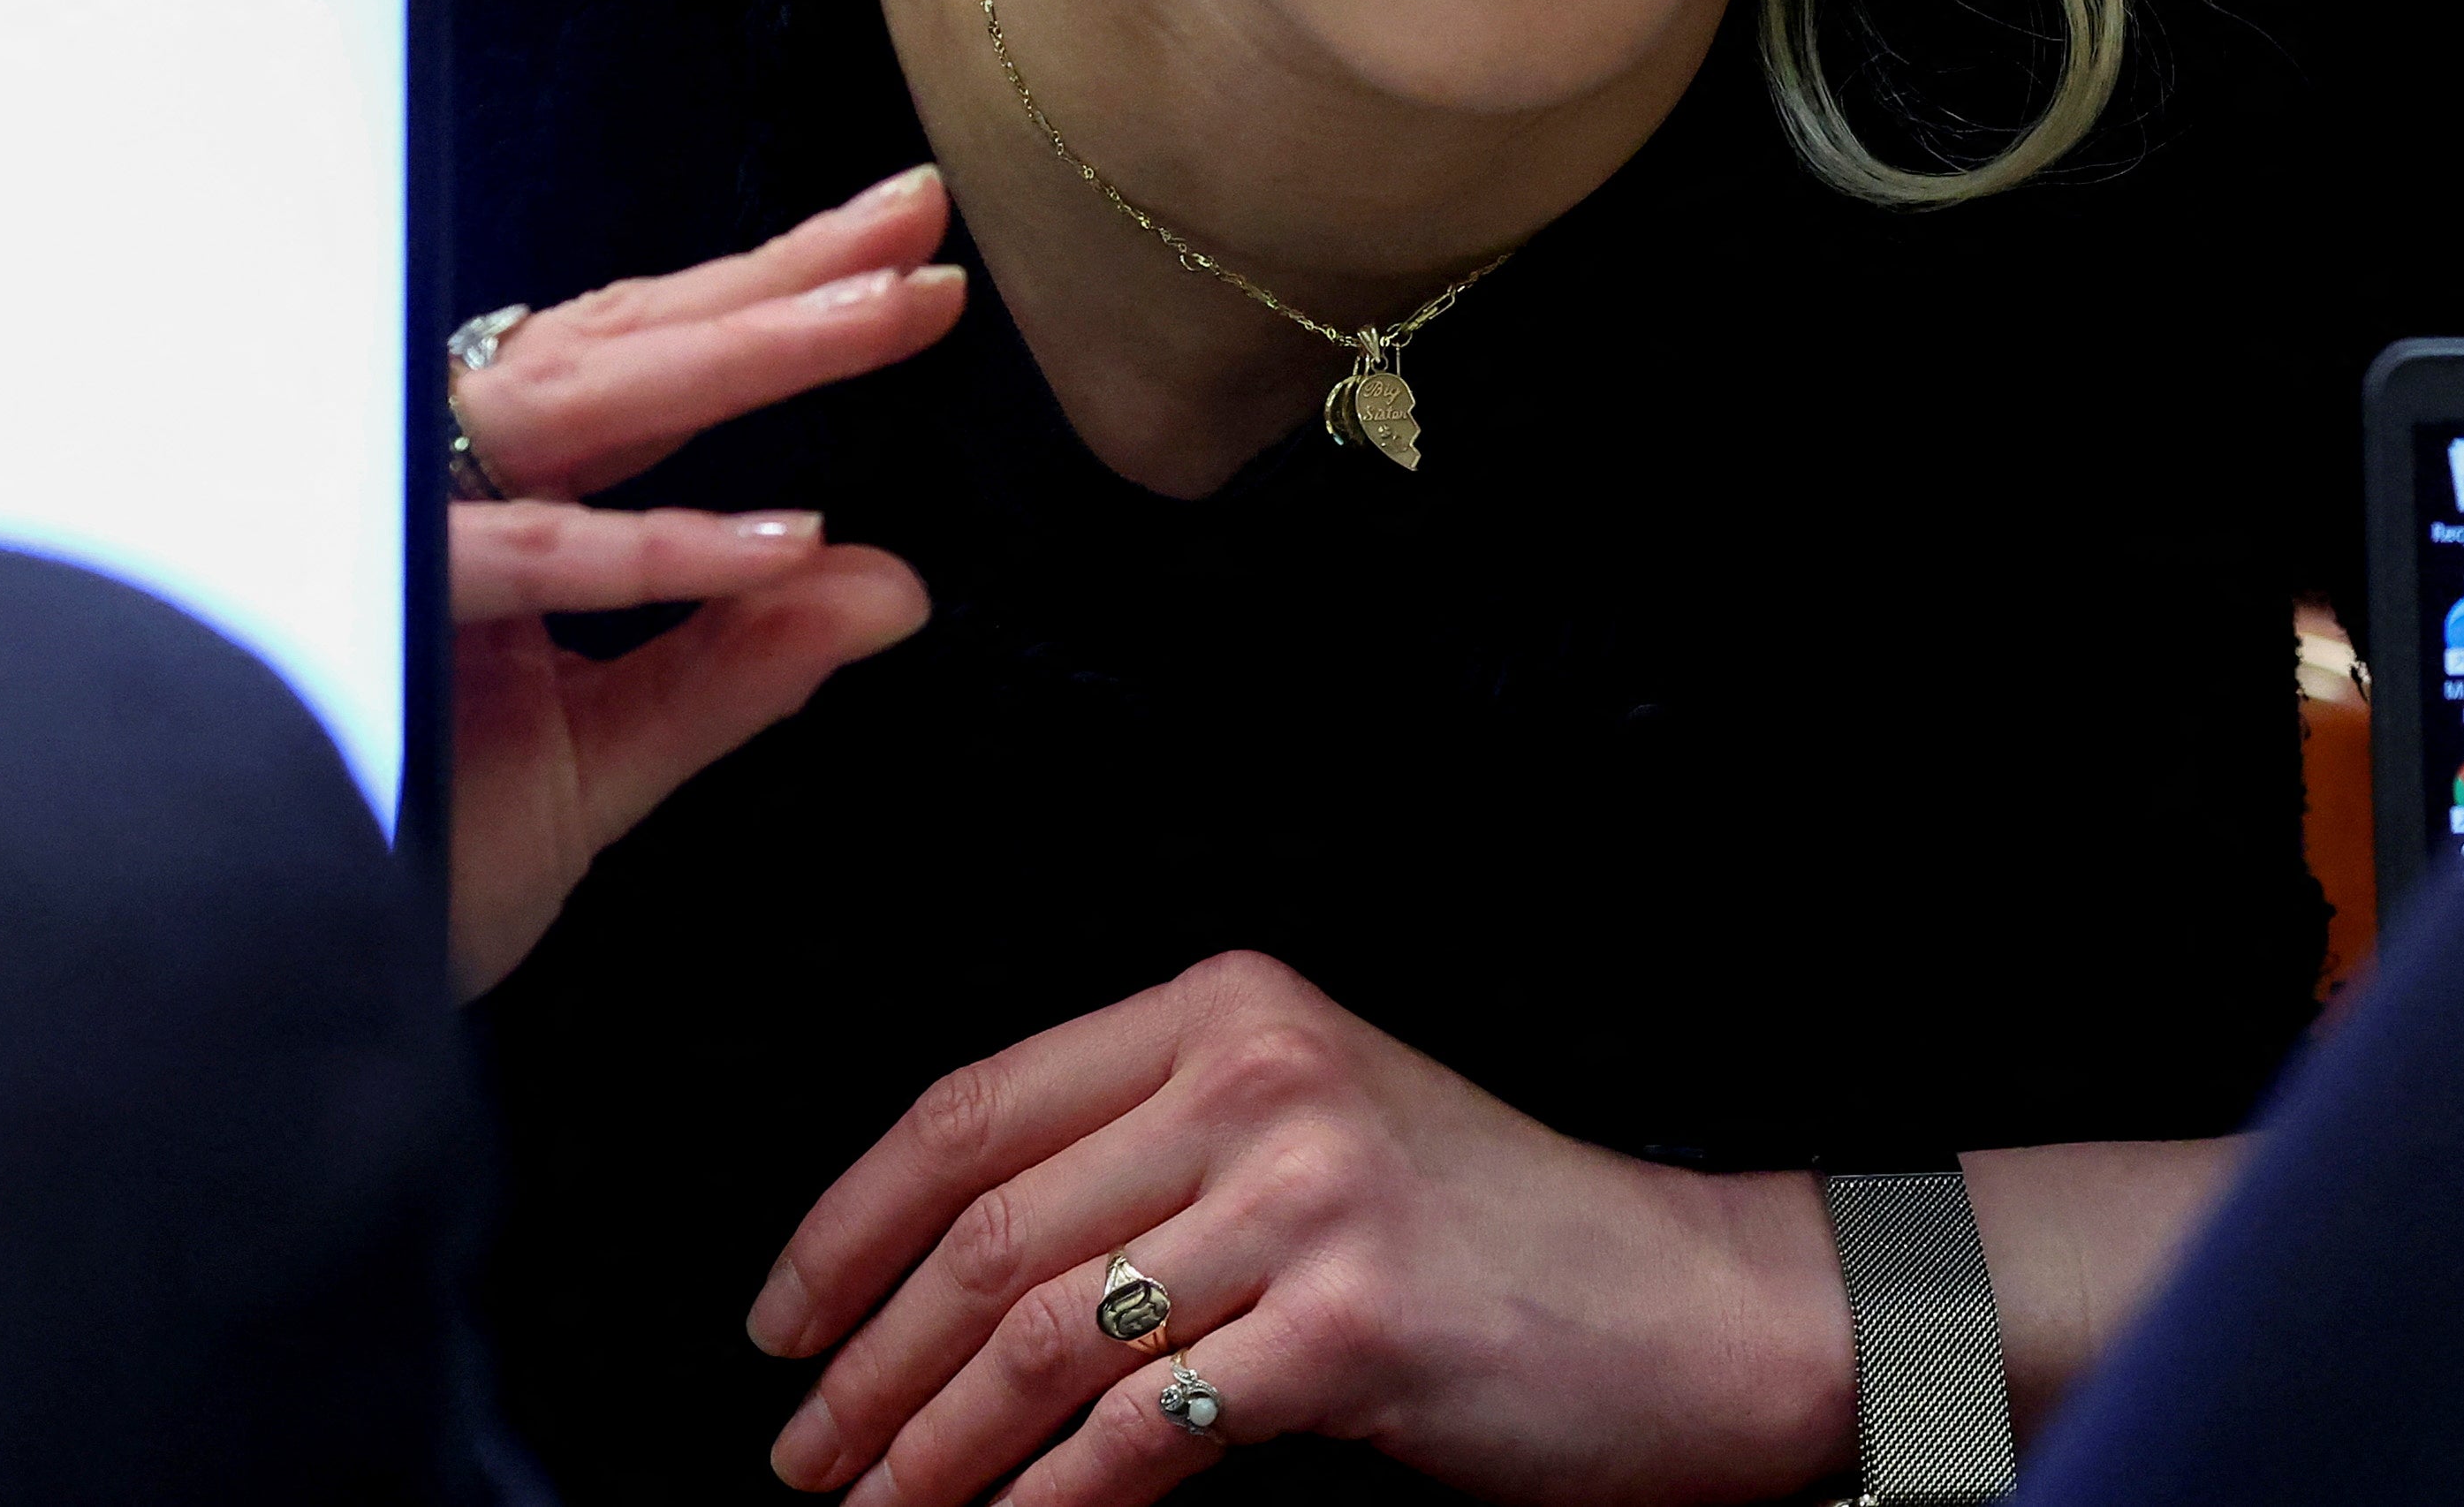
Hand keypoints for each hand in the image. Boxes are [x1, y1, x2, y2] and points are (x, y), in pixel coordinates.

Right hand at [444, 166, 964, 997]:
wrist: (241, 983)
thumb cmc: (403, 855)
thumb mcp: (599, 758)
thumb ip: (738, 669)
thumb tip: (901, 589)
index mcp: (485, 498)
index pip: (645, 366)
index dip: (774, 295)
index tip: (911, 246)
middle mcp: (433, 485)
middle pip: (621, 346)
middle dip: (779, 280)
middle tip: (919, 225)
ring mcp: (388, 531)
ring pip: (575, 409)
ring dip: (740, 356)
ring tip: (882, 317)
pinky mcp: (362, 615)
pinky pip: (516, 563)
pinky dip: (648, 549)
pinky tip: (779, 548)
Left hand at [750, 953, 1849, 1506]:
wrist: (1684, 1305)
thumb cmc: (1489, 1236)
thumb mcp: (1310, 1133)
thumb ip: (1150, 1154)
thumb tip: (942, 1274)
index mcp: (1228, 1006)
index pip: (972, 1106)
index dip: (844, 1224)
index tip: (779, 1321)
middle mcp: (1259, 1075)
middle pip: (988, 1229)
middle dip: (866, 1363)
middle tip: (800, 1452)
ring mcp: (1308, 1193)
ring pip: (1042, 1336)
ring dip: (928, 1449)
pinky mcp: (1350, 1321)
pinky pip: (1141, 1432)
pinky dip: (1042, 1504)